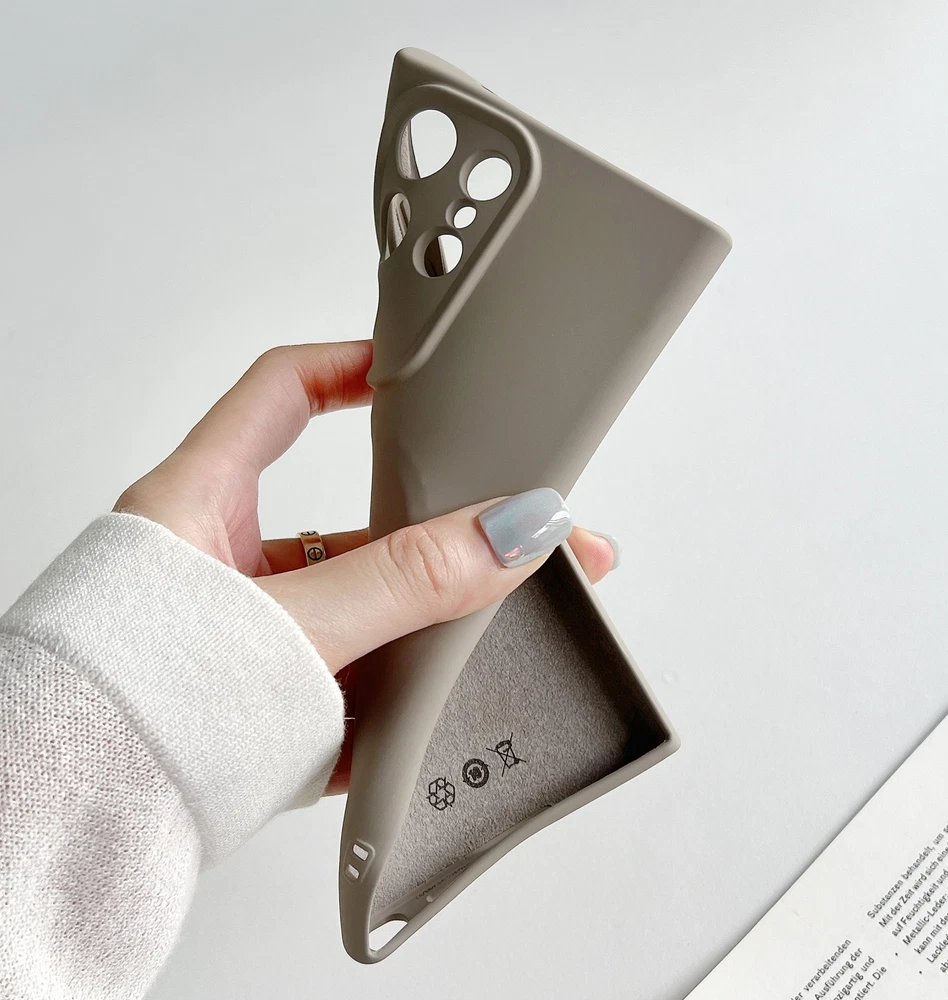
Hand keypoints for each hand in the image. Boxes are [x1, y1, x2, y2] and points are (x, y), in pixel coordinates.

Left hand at [113, 341, 619, 793]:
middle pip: (348, 516)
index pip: (281, 392)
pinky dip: (391, 687)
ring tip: (487, 630)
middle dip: (431, 530)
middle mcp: (221, 561)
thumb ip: (404, 580)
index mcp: (200, 504)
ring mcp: (243, 631)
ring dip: (417, 622)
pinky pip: (346, 671)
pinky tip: (438, 700)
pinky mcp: (260, 695)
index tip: (416, 371)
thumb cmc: (125, 708)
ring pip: (354, 603)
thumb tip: (506, 532)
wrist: (74, 828)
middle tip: (505, 532)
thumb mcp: (289, 626)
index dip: (351, 367)